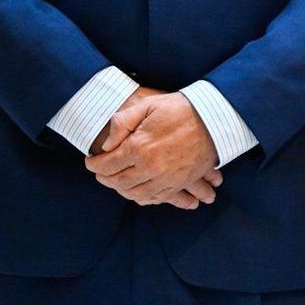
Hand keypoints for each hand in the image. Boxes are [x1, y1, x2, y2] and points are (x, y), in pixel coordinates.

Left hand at [85, 89, 221, 208]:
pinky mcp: (180, 182)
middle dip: (105, 178)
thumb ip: (122, 123)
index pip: (106, 165)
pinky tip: (138, 192)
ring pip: (135, 194)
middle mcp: (151, 167)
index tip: (90, 161)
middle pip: (118, 182)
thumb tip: (107, 145)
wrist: (215, 119)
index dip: (94, 165)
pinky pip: (157, 198)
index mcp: (139, 147)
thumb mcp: (147, 106)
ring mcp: (167, 178)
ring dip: (122, 190)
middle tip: (100, 173)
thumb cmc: (180, 109)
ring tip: (117, 182)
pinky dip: (144, 198)